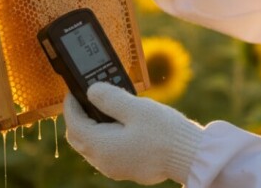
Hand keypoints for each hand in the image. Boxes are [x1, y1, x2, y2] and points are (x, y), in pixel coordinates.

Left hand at [63, 82, 202, 184]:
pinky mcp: (127, 169)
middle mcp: (104, 161)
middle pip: (79, 138)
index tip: (74, 90)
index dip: (71, 104)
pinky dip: (105, 138)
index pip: (74, 123)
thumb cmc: (165, 133)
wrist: (190, 157)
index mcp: (102, 146)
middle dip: (78, 117)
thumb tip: (91, 91)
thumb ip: (110, 98)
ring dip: (91, 128)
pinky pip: (106, 153)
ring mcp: (115, 168)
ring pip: (91, 147)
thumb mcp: (137, 108)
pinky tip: (120, 125)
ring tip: (105, 108)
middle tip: (85, 98)